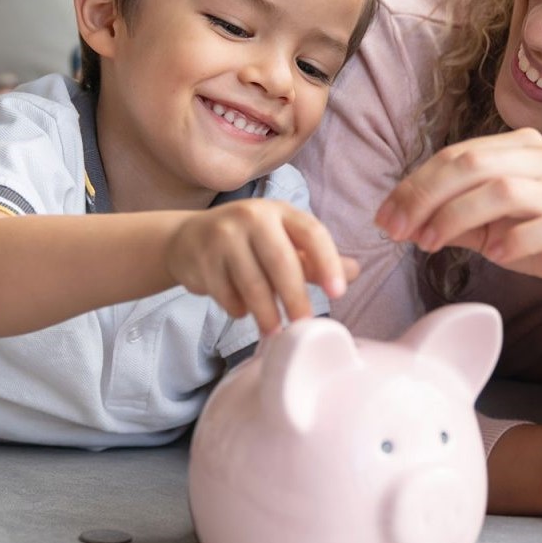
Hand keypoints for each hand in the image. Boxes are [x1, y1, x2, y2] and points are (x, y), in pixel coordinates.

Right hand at [166, 199, 357, 334]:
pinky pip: (226, 294)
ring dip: (266, 314)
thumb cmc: (247, 242)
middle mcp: (252, 216)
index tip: (339, 292)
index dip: (328, 262)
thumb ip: (314, 259)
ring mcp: (223, 235)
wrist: (187, 238)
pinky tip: (242, 310)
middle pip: (281, 262)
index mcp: (280, 211)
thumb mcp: (282, 241)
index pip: (312, 233)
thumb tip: (354, 272)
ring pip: (252, 283)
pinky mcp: (201, 258)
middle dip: (295, 298)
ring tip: (274, 331)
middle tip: (303, 325)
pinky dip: (238, 309)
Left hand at [375, 128, 541, 308]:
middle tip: (399, 230)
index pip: (456, 155)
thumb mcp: (491, 224)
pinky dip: (509, 240)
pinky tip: (494, 255)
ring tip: (431, 244)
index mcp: (521, 147)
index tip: (385, 217)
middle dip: (425, 197)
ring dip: (456, 218)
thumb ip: (452, 215)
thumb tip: (400, 218)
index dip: (414, 185)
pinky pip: (538, 225)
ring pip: (500, 189)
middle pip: (471, 163)